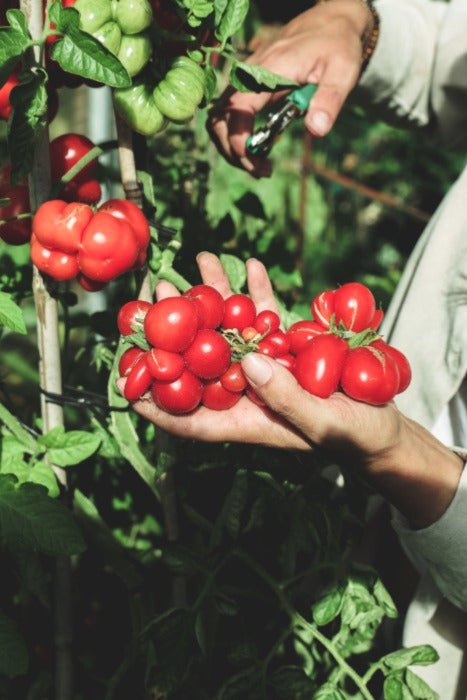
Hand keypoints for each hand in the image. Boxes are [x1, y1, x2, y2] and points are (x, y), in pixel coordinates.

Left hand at [118, 251, 401, 457]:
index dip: (152, 401)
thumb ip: (285, 398)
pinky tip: (252, 265)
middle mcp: (245, 392)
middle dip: (177, 328)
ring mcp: (264, 367)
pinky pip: (267, 318)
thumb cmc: (354, 437)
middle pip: (200, 361)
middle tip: (158, 292)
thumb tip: (248, 361)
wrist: (383, 427)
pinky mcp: (287, 349)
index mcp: (243, 420)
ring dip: (217, 295)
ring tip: (202, 260)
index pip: (186, 417)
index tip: (123, 379)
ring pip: (231, 328)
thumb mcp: (322, 423)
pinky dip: (260, 293)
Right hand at [207, 1, 369, 176]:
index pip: (237, 109)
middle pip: (219, 119)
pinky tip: (259, 149)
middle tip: (261, 171)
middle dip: (233, 151)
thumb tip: (316, 131)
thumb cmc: (336, 45)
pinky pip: (229, 116)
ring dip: (231, 148)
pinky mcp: (246, 88)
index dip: (238, 140)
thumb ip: (329, 100)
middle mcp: (248, 75)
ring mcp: (244, 81)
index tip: (254, 161)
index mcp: (267, 71)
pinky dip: (235, 137)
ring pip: (219, 120)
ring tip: (259, 165)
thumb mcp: (342, 71)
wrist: (329, 22)